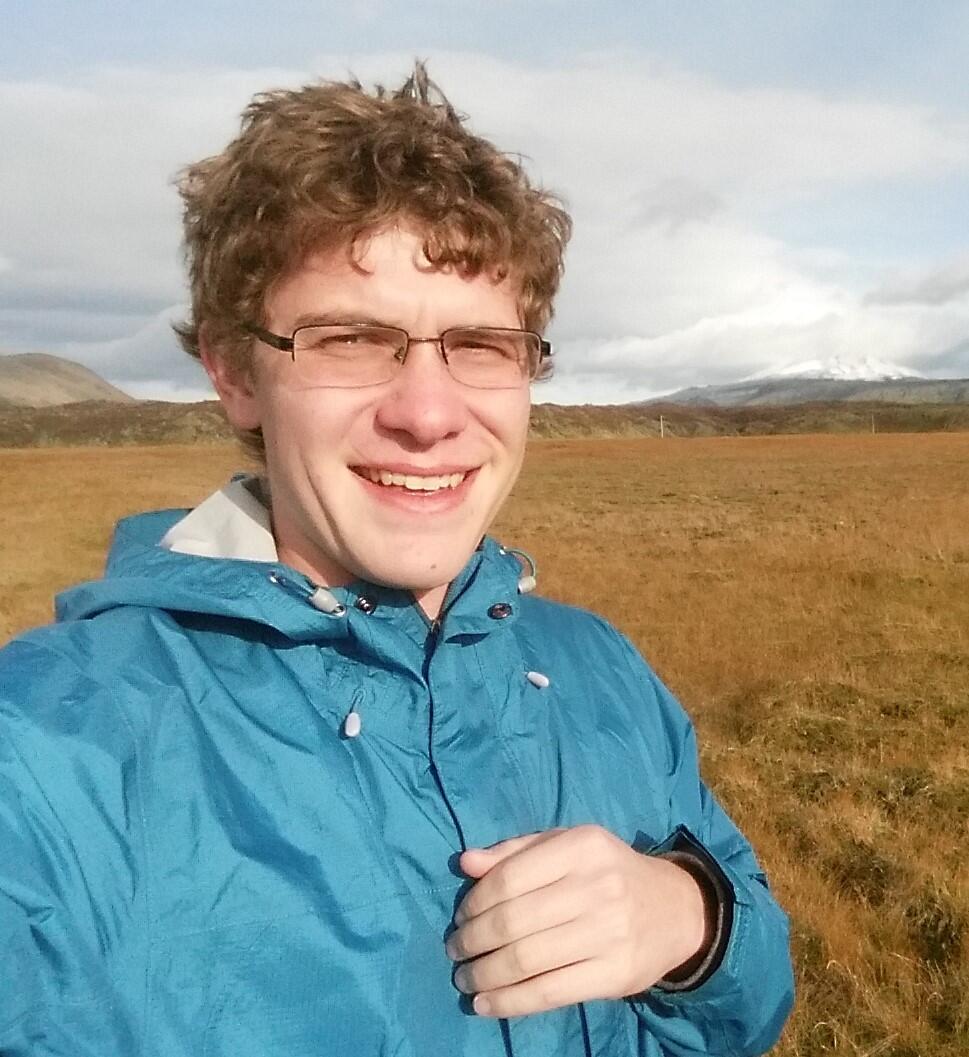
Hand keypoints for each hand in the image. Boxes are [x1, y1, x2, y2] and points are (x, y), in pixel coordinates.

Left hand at [445, 825, 709, 1017]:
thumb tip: (465, 863)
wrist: (675, 909)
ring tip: (465, 977)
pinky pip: (549, 993)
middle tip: (455, 950)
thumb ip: (516, 852)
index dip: (475, 901)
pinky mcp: (615, 975)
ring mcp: (609, 933)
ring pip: (527, 960)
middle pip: (514, 921)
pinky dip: (509, 1002)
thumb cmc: (608, 871)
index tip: (460, 917)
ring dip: (484, 974)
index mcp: (582, 847)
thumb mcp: (568, 846)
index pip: (510, 877)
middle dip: (473, 940)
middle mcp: (597, 887)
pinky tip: (485, 1004)